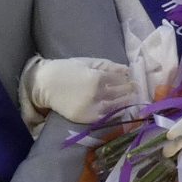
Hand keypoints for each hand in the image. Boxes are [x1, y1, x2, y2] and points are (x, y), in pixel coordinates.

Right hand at [24, 56, 138, 122]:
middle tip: (136, 89)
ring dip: (125, 102)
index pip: (121, 80)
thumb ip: (109, 66)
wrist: (45, 85)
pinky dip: (115, 113)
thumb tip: (128, 70)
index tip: (134, 80)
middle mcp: (96, 95)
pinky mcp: (86, 118)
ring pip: (116, 106)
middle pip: (121, 94)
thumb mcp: (88, 62)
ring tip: (130, 98)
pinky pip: (106, 117)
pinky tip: (119, 109)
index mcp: (97, 78)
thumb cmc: (66, 70)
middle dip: (130, 91)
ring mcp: (91, 108)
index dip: (128, 80)